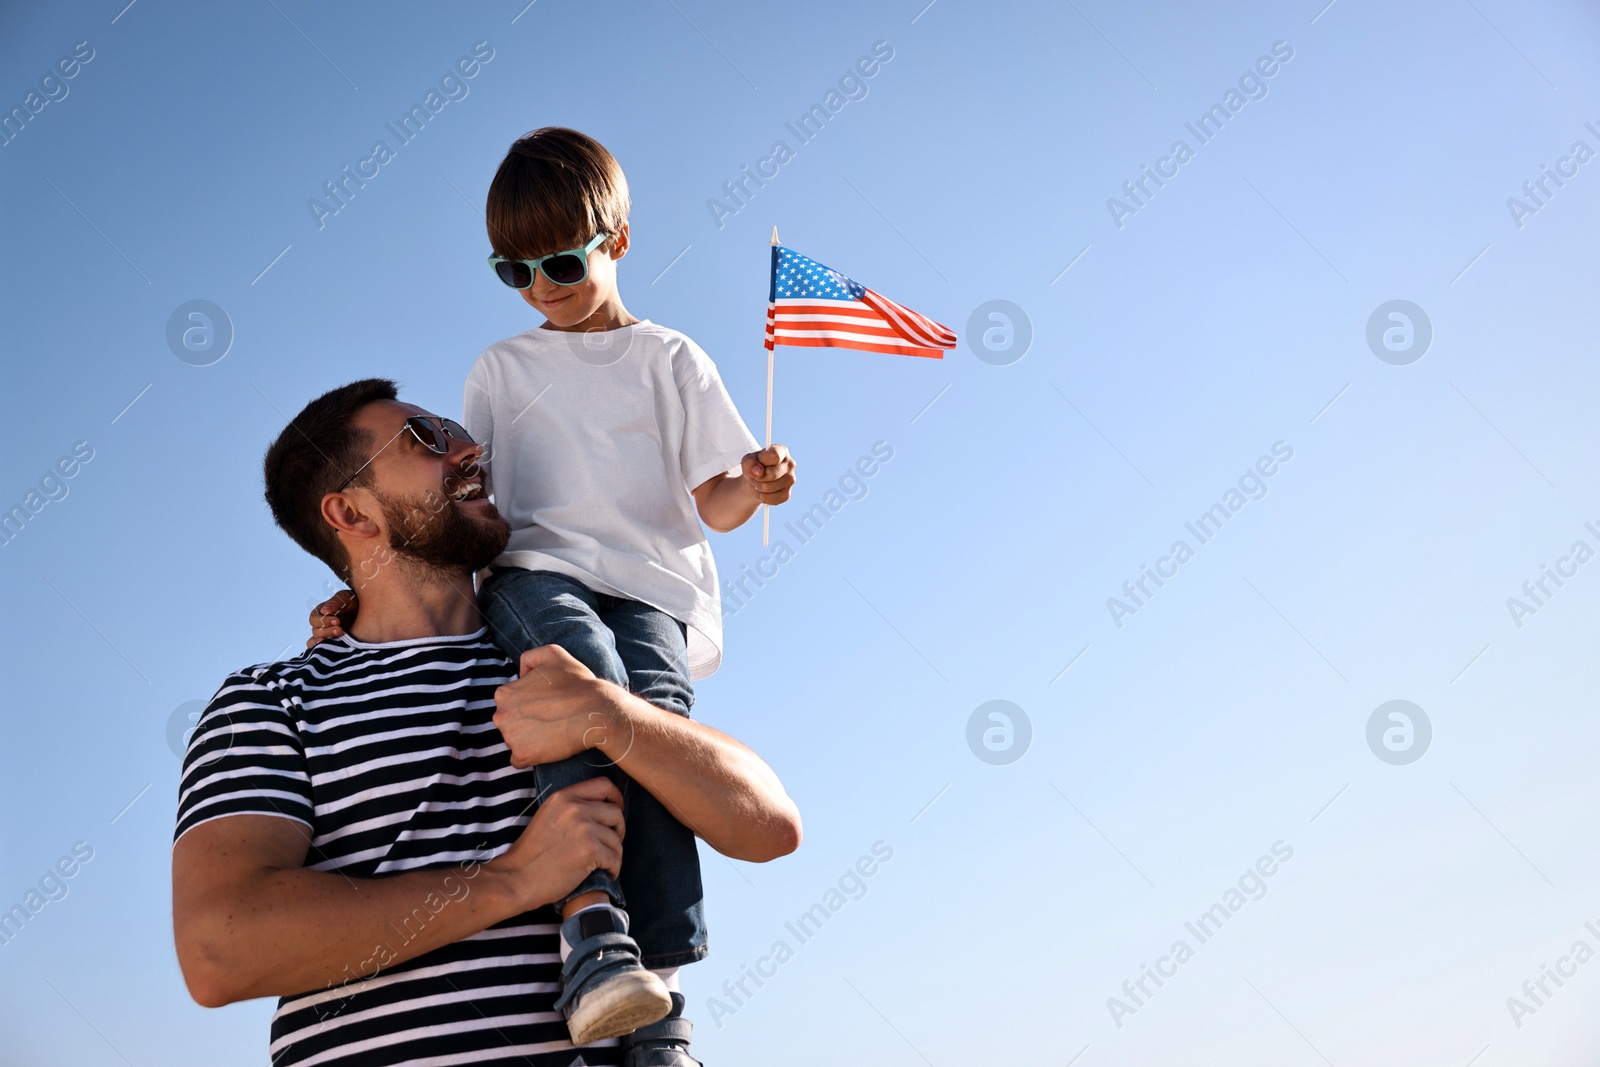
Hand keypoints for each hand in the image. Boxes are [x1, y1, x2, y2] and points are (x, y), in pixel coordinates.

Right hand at [306, 590, 356, 648]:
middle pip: (316, 631)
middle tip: (340, 630)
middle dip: (327, 631)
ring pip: (317, 641)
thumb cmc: (356, 602)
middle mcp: (322, 625)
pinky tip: (330, 649)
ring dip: (327, 640)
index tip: (337, 621)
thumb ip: (335, 602)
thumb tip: (324, 611)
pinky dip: (321, 650)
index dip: (323, 621)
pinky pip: (321, 650)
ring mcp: (327, 636)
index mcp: (322, 613)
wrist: (371, 612)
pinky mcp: (334, 645)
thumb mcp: (346, 598)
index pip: (314, 618)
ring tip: (340, 637)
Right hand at [487, 776, 624, 913]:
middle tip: (611, 845)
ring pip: (616, 838)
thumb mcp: (548, 816)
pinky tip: (606, 874)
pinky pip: (614, 858)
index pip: (603, 785)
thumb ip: (572, 807)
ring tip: (606, 864)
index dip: (616, 798)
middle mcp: (575, 808)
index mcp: (564, 797)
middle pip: (616, 812)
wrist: (517, 878)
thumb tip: (603, 808)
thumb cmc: (531, 853)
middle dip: (618, 830)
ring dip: (615, 854)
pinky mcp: (590, 851)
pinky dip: (613, 869)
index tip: (617, 810)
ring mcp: (584, 829)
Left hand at [492, 646, 625, 768]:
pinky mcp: (522, 755)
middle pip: (508, 724)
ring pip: (513, 741)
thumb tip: (520, 673)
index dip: (528, 705)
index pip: (508, 704)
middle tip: (549, 719)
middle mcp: (501, 715)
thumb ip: (529, 657)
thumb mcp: (553, 654)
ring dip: (528, 739)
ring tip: (551, 731)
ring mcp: (510, 737)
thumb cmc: (577, 683)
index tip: (545, 706)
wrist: (596, 711)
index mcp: (504, 693)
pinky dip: (531, 757)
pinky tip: (548, 746)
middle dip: (524, 723)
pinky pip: (519, 760)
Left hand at [742, 445, 795, 505]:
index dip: (762, 460)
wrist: (756, 480)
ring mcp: (791, 480)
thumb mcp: (747, 460)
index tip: (758, 461)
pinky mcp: (787, 494)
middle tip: (755, 475)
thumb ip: (749, 463)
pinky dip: (760, 496)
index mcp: (782, 451)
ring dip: (757, 486)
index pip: (775, 456)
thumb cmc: (754, 466)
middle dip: (757, 477)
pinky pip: (768, 499)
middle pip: (771, 474)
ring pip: (767, 487)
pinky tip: (761, 491)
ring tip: (757, 482)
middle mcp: (790, 465)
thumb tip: (757, 472)